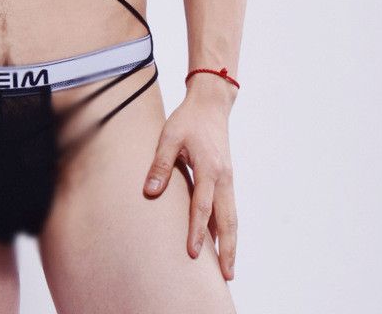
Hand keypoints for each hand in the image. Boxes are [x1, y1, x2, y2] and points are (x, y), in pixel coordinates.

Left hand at [143, 77, 237, 279]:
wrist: (210, 104)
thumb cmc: (187, 120)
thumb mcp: (169, 136)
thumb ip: (160, 164)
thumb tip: (150, 191)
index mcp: (209, 168)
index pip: (203, 207)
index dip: (197, 231)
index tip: (193, 254)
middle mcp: (224, 177)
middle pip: (228, 220)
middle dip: (228, 250)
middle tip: (227, 277)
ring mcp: (228, 178)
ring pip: (232, 216)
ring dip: (230, 242)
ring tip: (228, 269)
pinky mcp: (226, 177)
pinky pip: (228, 208)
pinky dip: (226, 227)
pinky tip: (220, 240)